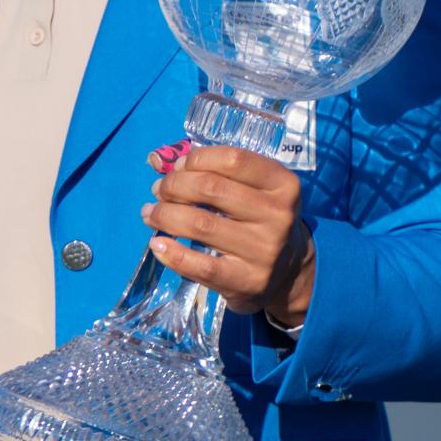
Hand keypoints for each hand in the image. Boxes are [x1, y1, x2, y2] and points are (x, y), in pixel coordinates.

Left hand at [141, 144, 314, 322]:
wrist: (289, 273)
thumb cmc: (262, 219)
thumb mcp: (256, 190)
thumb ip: (217, 172)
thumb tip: (160, 162)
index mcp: (283, 184)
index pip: (233, 160)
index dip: (196, 159)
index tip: (177, 167)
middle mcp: (278, 216)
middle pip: (211, 188)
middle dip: (174, 185)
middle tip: (159, 191)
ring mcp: (264, 251)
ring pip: (201, 224)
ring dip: (165, 215)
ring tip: (151, 213)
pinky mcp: (247, 281)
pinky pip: (202, 266)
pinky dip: (173, 254)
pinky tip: (158, 245)